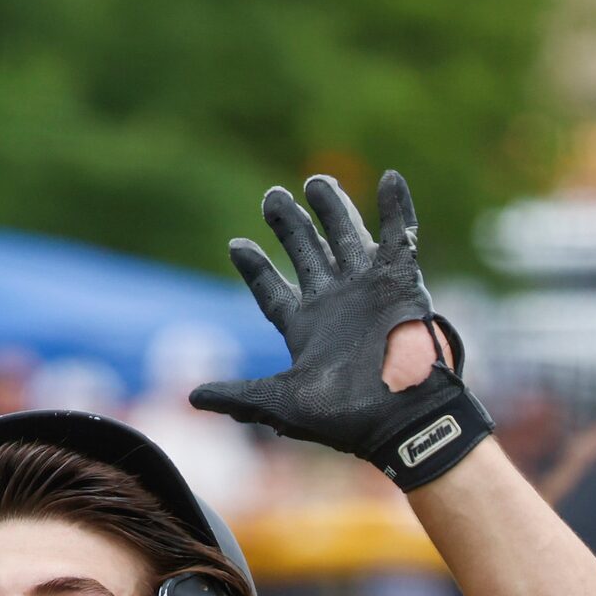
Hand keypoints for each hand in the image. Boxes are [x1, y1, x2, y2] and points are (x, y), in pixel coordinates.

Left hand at [190, 172, 493, 489]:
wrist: (402, 417)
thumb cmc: (346, 416)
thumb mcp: (282, 405)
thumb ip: (240, 396)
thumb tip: (191, 398)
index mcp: (304, 326)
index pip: (272, 289)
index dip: (255, 268)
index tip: (235, 244)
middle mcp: (335, 302)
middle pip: (306, 252)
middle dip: (289, 223)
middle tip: (272, 195)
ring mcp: (369, 288)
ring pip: (346, 236)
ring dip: (333, 208)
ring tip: (316, 181)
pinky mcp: (404, 280)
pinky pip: (402, 236)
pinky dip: (397, 207)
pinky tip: (390, 177)